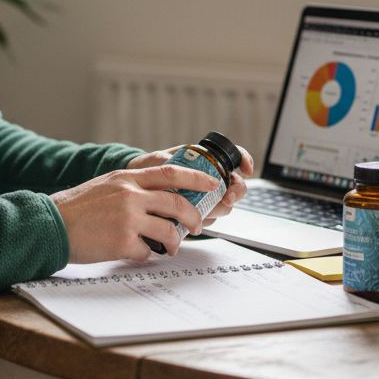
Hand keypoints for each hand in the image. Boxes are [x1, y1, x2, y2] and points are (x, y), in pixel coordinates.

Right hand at [49, 165, 218, 262]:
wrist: (51, 224)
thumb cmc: (77, 208)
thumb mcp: (107, 185)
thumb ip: (133, 187)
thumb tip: (162, 198)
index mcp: (127, 178)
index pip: (171, 172)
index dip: (197, 178)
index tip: (212, 183)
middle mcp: (130, 195)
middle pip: (177, 203)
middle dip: (194, 217)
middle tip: (197, 225)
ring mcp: (127, 219)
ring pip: (169, 231)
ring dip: (174, 242)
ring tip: (170, 247)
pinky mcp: (121, 242)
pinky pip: (147, 252)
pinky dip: (146, 255)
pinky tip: (136, 253)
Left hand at [126, 145, 254, 224]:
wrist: (132, 189)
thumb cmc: (146, 170)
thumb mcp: (156, 161)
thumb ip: (168, 163)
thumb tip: (177, 167)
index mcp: (204, 160)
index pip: (234, 157)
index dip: (245, 160)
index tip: (246, 169)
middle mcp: (209, 180)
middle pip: (235, 186)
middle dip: (235, 192)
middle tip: (225, 198)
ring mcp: (205, 198)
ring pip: (224, 206)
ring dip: (218, 209)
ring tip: (203, 211)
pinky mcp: (197, 214)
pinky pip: (209, 220)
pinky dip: (204, 220)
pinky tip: (192, 221)